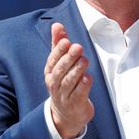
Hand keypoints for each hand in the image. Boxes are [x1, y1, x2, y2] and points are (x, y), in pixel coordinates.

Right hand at [44, 23, 93, 137]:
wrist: (66, 114)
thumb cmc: (64, 83)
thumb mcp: (60, 64)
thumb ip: (58, 44)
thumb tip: (57, 24)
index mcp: (50, 72)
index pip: (52, 60)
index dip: (59, 50)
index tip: (66, 40)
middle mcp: (55, 84)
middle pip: (60, 70)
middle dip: (68, 58)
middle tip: (78, 47)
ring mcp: (64, 95)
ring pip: (69, 82)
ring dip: (76, 71)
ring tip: (84, 60)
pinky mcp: (75, 103)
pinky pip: (78, 94)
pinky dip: (83, 86)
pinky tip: (88, 78)